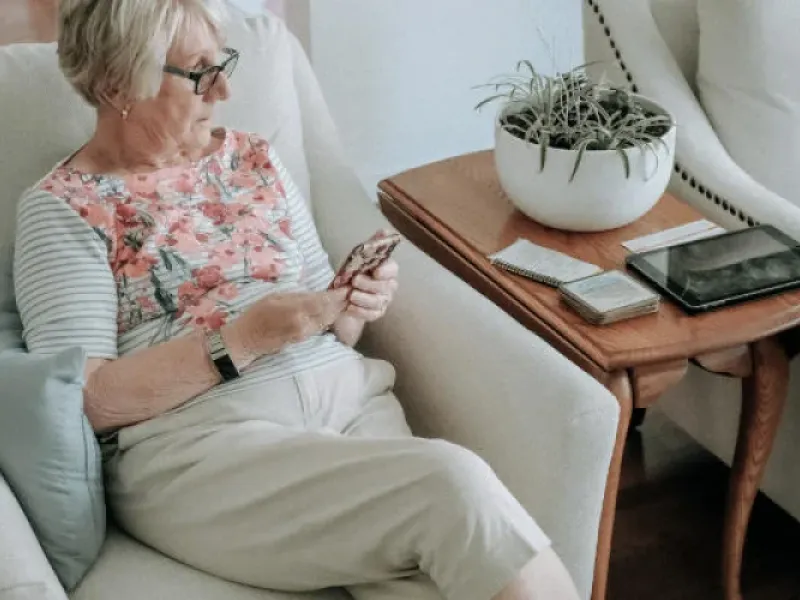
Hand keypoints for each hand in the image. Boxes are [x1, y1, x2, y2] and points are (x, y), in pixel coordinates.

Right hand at [226, 288, 348, 359]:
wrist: (247, 339)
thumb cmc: (256, 314)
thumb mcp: (275, 297)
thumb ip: (298, 296)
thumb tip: (317, 294)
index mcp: (295, 309)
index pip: (324, 301)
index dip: (338, 295)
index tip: (347, 287)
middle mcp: (303, 323)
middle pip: (329, 312)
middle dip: (341, 302)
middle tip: (351, 292)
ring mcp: (304, 333)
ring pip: (327, 321)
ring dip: (337, 311)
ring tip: (345, 300)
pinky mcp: (303, 340)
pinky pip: (320, 327)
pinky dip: (328, 318)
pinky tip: (332, 312)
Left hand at [345, 259, 398, 322]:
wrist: (342, 296)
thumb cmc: (348, 277)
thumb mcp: (347, 268)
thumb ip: (351, 268)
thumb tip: (349, 273)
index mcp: (384, 268)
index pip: (392, 269)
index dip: (386, 271)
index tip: (376, 273)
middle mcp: (388, 284)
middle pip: (385, 286)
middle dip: (367, 284)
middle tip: (354, 281)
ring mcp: (384, 300)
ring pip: (377, 301)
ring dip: (361, 298)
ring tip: (349, 296)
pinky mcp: (378, 313)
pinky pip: (372, 314)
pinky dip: (359, 311)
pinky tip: (349, 307)